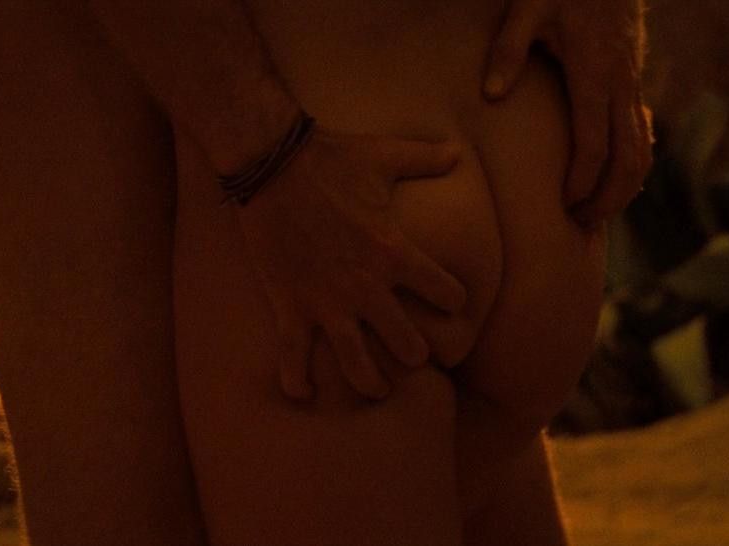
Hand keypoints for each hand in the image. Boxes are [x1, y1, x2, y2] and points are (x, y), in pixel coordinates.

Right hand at [235, 128, 466, 399]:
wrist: (271, 164)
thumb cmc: (330, 159)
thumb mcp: (384, 156)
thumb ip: (424, 158)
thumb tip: (457, 152)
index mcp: (395, 252)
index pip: (444, 291)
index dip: (452, 298)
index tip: (452, 303)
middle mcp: (367, 287)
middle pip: (406, 342)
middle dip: (415, 353)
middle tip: (416, 356)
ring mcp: (327, 303)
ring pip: (358, 362)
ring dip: (372, 383)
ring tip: (380, 391)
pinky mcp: (291, 306)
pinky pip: (294, 356)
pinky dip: (296, 381)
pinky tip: (302, 395)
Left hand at [485, 0, 653, 227]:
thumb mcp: (527, 7)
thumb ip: (508, 49)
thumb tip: (491, 94)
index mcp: (594, 72)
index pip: (594, 143)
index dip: (583, 180)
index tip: (566, 206)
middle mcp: (621, 84)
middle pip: (629, 158)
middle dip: (609, 198)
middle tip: (582, 225)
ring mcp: (633, 84)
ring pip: (643, 149)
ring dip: (626, 187)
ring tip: (597, 213)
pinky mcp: (634, 82)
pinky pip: (643, 133)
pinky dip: (634, 163)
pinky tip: (615, 182)